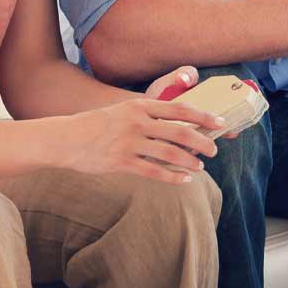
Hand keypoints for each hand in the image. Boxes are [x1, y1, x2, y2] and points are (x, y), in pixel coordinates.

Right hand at [51, 68, 225, 183]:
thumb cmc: (98, 125)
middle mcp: (137, 122)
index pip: (180, 109)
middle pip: (180, 132)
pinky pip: (154, 172)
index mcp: (140, 106)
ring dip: (190, 162)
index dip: (203, 116)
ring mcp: (129, 142)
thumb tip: (179, 123)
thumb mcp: (124, 111)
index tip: (220, 123)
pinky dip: (173, 177)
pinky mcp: (122, 162)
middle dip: (203, 142)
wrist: (66, 139)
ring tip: (200, 167)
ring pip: (170, 153)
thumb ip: (148, 115)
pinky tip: (184, 181)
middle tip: (214, 150)